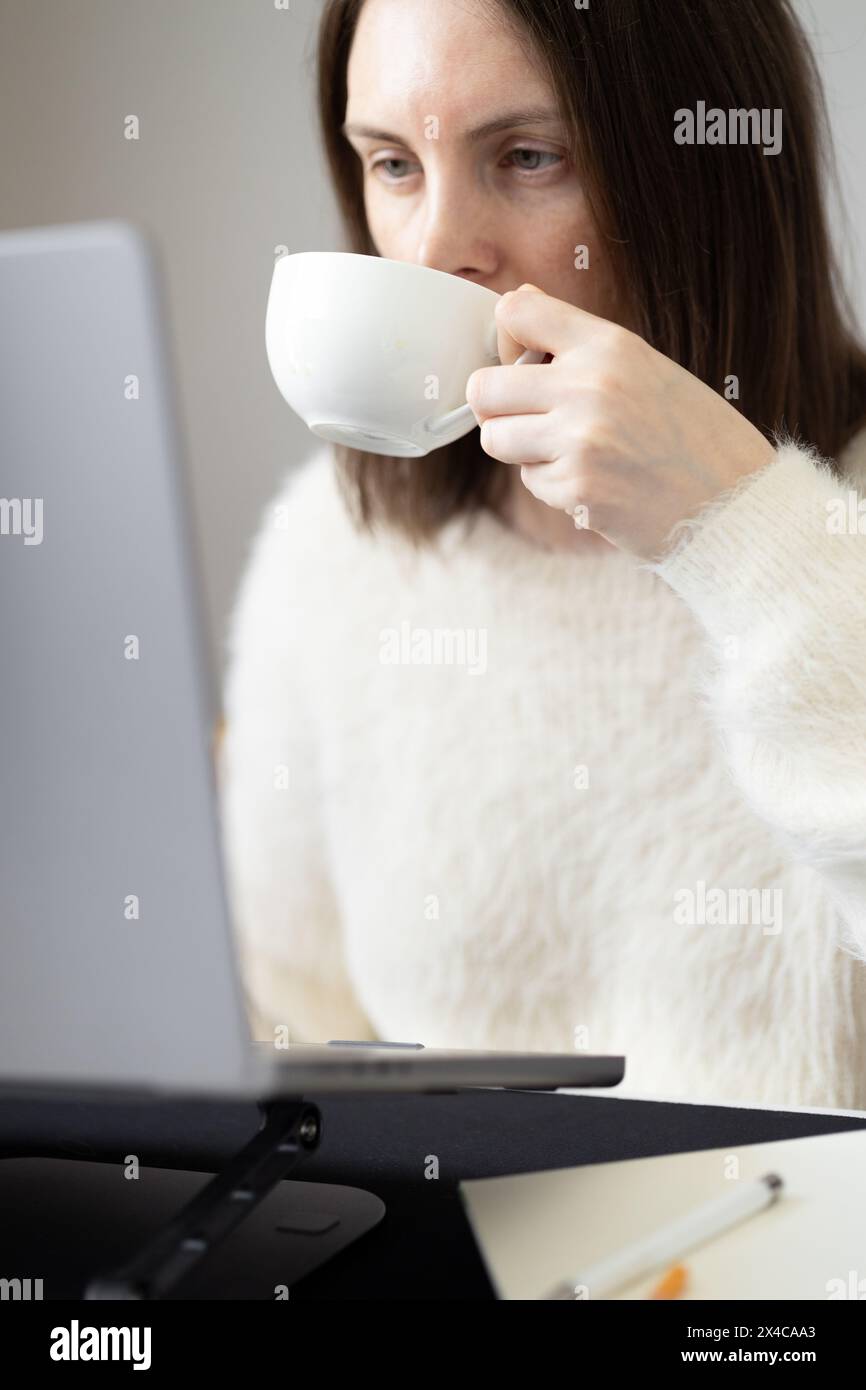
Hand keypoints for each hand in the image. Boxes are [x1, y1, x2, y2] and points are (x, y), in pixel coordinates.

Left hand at [465, 284, 775, 561]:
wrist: (734, 503)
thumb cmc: (691, 436)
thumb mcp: (646, 368)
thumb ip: (582, 347)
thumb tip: (514, 317)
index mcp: (609, 345)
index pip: (514, 311)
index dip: (505, 341)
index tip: (526, 364)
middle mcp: (588, 385)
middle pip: (483, 388)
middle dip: (498, 410)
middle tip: (531, 422)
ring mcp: (579, 440)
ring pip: (495, 439)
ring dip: (521, 451)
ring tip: (569, 454)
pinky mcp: (576, 489)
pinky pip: (529, 482)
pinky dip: (553, 486)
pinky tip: (596, 483)